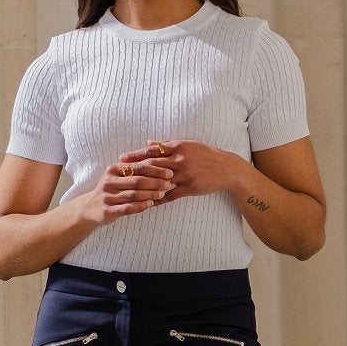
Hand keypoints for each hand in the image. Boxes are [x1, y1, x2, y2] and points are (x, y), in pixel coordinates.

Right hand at [81, 151, 174, 224]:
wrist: (90, 208)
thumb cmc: (111, 190)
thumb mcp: (118, 176)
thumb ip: (135, 170)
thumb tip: (159, 163)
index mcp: (113, 170)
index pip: (138, 167)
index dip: (155, 170)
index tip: (169, 172)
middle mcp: (109, 181)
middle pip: (137, 180)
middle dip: (155, 182)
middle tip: (169, 184)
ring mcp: (107, 196)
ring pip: (134, 194)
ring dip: (151, 194)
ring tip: (163, 194)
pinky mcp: (108, 210)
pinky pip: (127, 208)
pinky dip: (141, 206)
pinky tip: (151, 204)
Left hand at [119, 139, 237, 201]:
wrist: (226, 169)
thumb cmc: (205, 155)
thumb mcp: (188, 145)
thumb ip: (167, 144)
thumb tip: (148, 142)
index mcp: (178, 147)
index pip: (152, 150)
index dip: (135, 155)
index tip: (122, 158)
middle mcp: (179, 160)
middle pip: (152, 164)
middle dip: (134, 169)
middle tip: (120, 173)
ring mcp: (184, 175)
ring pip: (159, 180)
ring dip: (143, 185)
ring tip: (129, 190)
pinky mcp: (189, 188)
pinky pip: (170, 195)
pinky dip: (157, 199)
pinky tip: (147, 203)